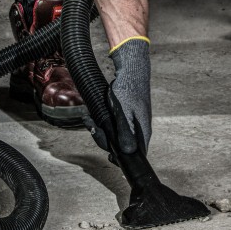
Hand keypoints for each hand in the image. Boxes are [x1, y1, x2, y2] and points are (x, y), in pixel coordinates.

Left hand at [85, 36, 151, 155]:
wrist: (130, 72)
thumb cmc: (128, 90)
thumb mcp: (123, 112)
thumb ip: (124, 132)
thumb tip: (127, 152)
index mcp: (142, 133)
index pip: (135, 155)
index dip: (120, 157)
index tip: (107, 153)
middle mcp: (139, 131)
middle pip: (122, 146)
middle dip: (103, 138)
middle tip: (91, 125)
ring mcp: (133, 124)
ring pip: (115, 135)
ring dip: (100, 129)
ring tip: (88, 118)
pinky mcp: (127, 117)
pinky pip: (114, 125)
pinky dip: (103, 122)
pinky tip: (92, 115)